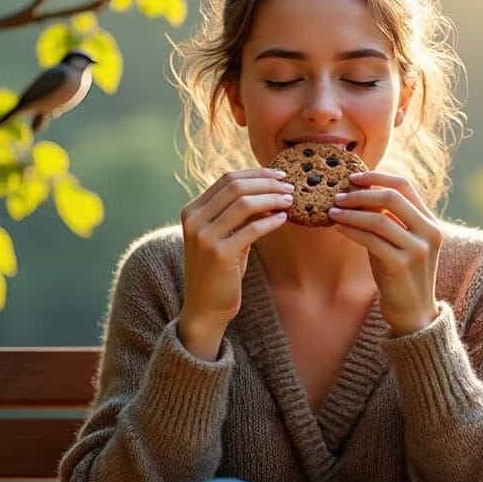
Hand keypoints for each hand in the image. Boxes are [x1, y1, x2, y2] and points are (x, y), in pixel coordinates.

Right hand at [179, 168, 293, 358]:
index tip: (279, 174)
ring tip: (290, 201)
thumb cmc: (219, 270)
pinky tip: (283, 220)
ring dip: (271, 198)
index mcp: (192, 211)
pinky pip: (251, 229)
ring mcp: (204, 236)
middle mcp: (194, 220)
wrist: (204, 308)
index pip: (227, 179)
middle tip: (290, 186)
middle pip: (236, 186)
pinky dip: (270, 221)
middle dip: (267, 183)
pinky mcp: (220, 254)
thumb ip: (240, 214)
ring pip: (244, 203)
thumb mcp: (226, 236)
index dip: (256, 173)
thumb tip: (270, 191)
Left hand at [329, 172, 441, 334]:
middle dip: (361, 194)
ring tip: (333, 211)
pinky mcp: (401, 265)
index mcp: (430, 221)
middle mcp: (429, 232)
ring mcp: (417, 249)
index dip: (377, 177)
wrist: (413, 312)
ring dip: (351, 213)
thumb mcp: (399, 242)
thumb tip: (356, 193)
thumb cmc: (400, 274)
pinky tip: (338, 228)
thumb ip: (386, 219)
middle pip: (392, 198)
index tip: (353, 177)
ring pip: (379, 219)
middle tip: (338, 195)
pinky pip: (371, 240)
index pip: (405, 186)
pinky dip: (351, 231)